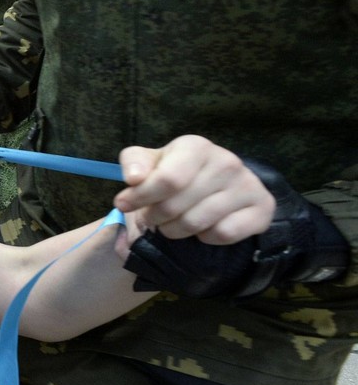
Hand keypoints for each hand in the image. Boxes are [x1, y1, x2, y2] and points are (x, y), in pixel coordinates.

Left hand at [113, 134, 273, 245]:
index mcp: (196, 146)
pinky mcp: (262, 208)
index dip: (140, 197)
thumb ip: (134, 164)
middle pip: (177, 205)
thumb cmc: (176, 172)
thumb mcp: (150, 162)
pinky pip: (223, 234)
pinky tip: (201, 227)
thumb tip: (134, 178)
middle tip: (150, 217)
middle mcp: (226, 161)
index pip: (167, 179)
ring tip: (171, 224)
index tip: (123, 204)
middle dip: (154, 216)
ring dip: (175, 230)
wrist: (216, 186)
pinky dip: (205, 238)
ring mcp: (247, 185)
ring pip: (197, 223)